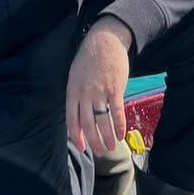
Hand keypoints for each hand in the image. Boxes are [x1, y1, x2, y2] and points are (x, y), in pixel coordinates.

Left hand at [66, 17, 131, 153]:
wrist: (104, 41)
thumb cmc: (89, 59)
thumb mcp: (75, 76)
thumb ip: (77, 95)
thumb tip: (80, 114)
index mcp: (73, 91)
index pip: (72, 119)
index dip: (76, 135)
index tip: (81, 147)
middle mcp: (85, 94)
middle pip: (88, 123)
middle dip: (93, 141)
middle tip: (99, 152)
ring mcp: (100, 92)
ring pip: (102, 121)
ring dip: (107, 137)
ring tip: (111, 147)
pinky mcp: (115, 89)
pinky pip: (117, 112)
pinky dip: (119, 125)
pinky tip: (121, 135)